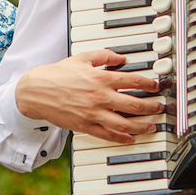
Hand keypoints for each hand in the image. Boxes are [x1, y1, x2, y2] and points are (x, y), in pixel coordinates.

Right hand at [16, 49, 163, 143]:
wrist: (36, 91)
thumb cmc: (57, 75)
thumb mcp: (82, 58)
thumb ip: (104, 56)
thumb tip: (121, 58)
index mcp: (101, 78)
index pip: (133, 81)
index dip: (148, 84)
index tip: (156, 86)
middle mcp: (100, 97)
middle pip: (134, 104)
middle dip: (151, 107)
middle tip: (159, 107)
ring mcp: (93, 114)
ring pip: (125, 124)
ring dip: (142, 125)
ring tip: (151, 126)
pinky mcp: (85, 126)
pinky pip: (108, 135)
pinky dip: (121, 138)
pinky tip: (130, 138)